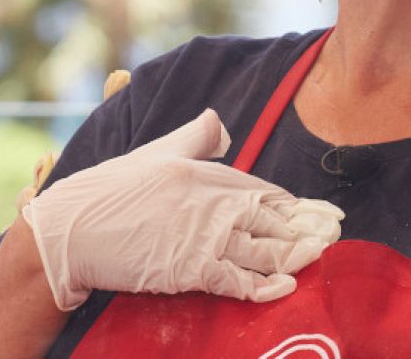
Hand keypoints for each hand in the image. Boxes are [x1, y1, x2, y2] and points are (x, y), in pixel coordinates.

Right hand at [21, 109, 343, 309]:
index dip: (301, 207)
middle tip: (337, 236)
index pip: (268, 192)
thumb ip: (196, 137)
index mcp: (209, 175)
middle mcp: (213, 204)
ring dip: (297, 255)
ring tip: (323, 256)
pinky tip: (286, 287)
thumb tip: (219, 123)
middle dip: (309, 230)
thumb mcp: (158, 150)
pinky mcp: (189, 268)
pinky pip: (235, 280)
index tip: (327, 214)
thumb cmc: (113, 188)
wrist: (73, 228)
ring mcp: (203, 237)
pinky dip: (263, 285)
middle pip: (274, 220)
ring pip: (263, 249)